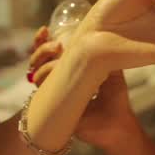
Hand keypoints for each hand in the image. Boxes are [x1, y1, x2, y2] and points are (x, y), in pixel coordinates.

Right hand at [28, 28, 136, 150]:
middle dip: (41, 49)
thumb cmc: (116, 99)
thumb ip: (105, 53)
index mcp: (68, 71)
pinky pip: (41, 94)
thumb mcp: (111, 70)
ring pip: (35, 75)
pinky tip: (55, 74)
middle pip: (36, 61)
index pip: (48, 53)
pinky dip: (44, 81)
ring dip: (42, 63)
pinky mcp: (52, 110)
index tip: (44, 30)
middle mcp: (57, 83)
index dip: (41, 42)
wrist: (119, 125)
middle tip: (56, 45)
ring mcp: (53, 96)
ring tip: (58, 56)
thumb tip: (103, 32)